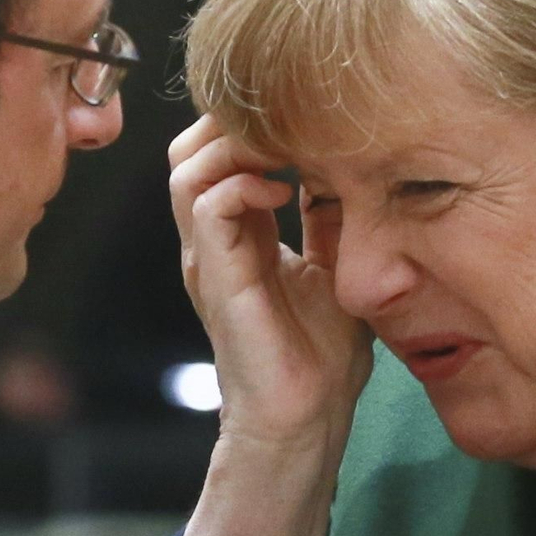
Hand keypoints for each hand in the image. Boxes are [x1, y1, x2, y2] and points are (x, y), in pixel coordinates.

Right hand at [168, 115, 371, 448]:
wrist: (308, 418)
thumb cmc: (321, 355)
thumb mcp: (335, 264)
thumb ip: (330, 216)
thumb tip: (349, 163)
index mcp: (237, 233)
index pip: (216, 151)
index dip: (251, 122)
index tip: (304, 117)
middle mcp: (212, 239)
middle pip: (189, 148)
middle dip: (234, 122)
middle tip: (287, 124)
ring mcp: (207, 257)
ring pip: (187, 168)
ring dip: (234, 146)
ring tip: (283, 151)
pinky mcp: (215, 277)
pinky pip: (207, 207)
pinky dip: (242, 185)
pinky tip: (284, 194)